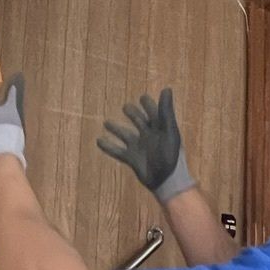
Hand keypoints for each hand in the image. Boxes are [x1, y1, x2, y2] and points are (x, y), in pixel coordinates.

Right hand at [97, 88, 194, 203]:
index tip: (142, 97)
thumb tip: (166, 89)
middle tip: (126, 107)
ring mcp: (139, 147)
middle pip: (139, 122)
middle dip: (133, 114)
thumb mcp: (168, 130)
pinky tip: (98, 140)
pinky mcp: (131, 159)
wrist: (166, 180)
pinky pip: (117, 151)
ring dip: (116, 128)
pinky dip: (108, 146)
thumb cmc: (171, 154)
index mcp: (159, 128)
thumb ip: (166, 111)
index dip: (148, 105)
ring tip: (106, 122)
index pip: (153, 112)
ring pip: (125, 135)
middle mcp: (149, 136)